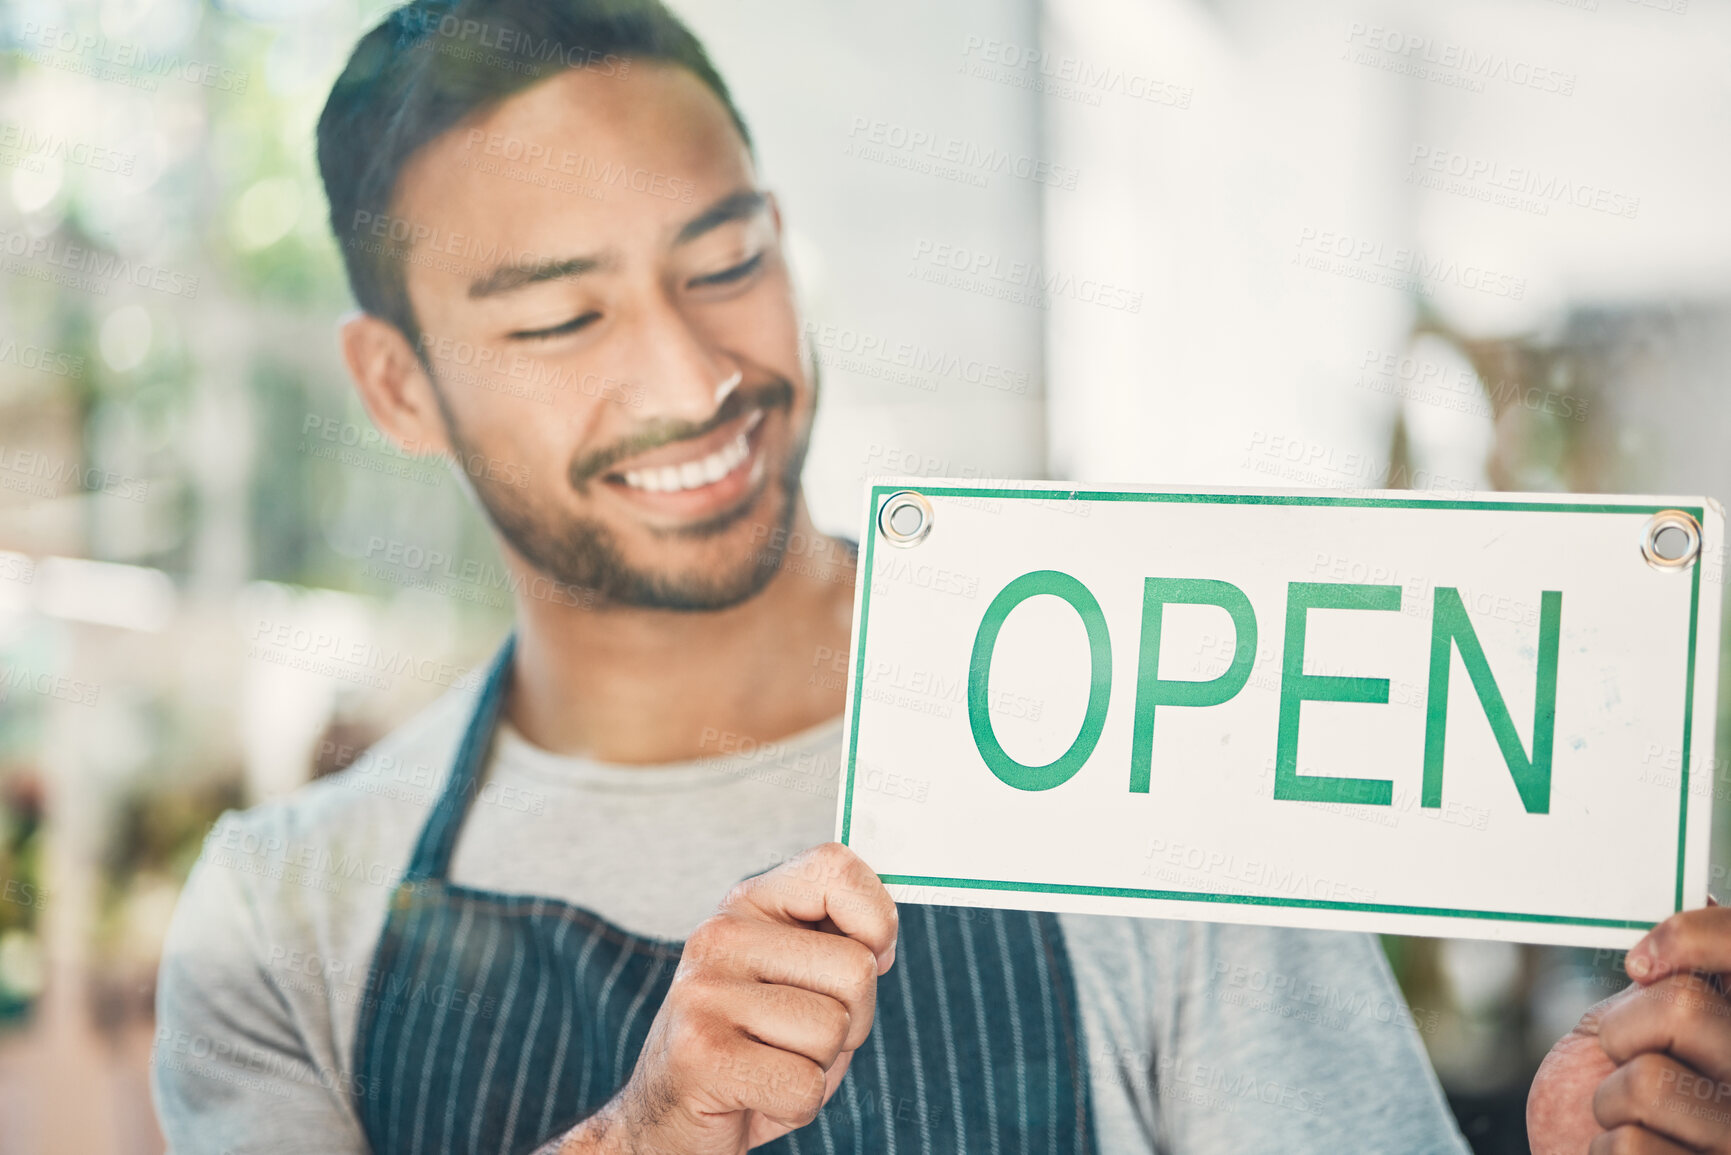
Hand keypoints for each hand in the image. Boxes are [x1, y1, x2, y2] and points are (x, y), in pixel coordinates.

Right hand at [562, 842, 897, 1154]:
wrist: (668, 1118)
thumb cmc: (755, 1045)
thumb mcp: (797, 977)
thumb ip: (838, 942)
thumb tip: (881, 941)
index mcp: (748, 903)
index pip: (837, 869)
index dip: (877, 920)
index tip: (869, 955)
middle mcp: (719, 936)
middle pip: (856, 968)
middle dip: (852, 1019)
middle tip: (800, 1037)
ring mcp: (704, 993)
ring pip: (834, 1030)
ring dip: (820, 1065)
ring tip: (773, 1063)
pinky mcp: (701, 1055)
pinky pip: (805, 1087)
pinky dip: (796, 1106)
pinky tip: (756, 1095)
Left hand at [1530, 904, 1730, 1154]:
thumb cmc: (1612, 1102)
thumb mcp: (1642, 1028)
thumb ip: (1679, 983)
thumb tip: (1707, 898)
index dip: (1697, 937)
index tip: (1641, 962)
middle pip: (1685, 1005)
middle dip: (1623, 1029)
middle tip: (1621, 1060)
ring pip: (1648, 1080)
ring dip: (1610, 1100)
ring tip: (1627, 1122)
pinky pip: (1630, 1145)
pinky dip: (1604, 1151)